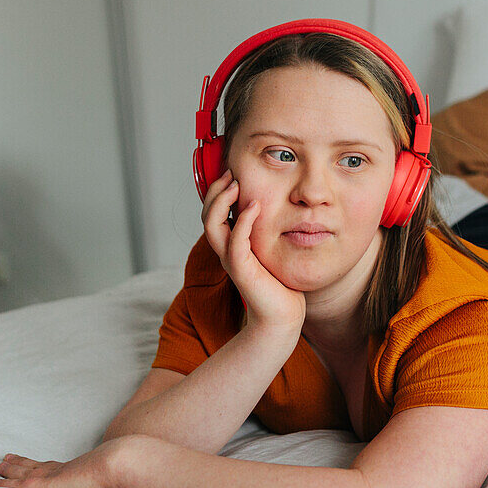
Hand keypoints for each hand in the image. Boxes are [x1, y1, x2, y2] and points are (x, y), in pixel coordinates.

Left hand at [0, 439, 122, 487]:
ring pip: (24, 472)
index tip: (31, 459)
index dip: (40, 463)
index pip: (54, 466)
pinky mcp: (46, 485)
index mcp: (78, 468)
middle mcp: (63, 469)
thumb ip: (116, 476)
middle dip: (21, 462)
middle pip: (36, 464)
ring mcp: (54, 475)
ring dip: (9, 469)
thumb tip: (128, 476)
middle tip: (6, 457)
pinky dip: (5, 484)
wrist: (122, 463)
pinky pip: (19, 485)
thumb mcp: (119, 473)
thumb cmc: (126, 469)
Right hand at [201, 170, 305, 332]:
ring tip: (235, 183)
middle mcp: (226, 251)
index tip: (232, 172)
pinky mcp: (242, 270)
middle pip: (206, 215)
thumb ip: (265, 230)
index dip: (217, 191)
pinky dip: (242, 221)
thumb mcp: (270, 248)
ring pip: (212, 225)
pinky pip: (235, 241)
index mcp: (230, 244)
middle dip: (215, 191)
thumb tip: (274, 206)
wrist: (281, 315)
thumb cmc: (279, 283)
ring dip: (221, 201)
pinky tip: (255, 206)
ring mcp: (231, 260)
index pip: (212, 212)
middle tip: (230, 172)